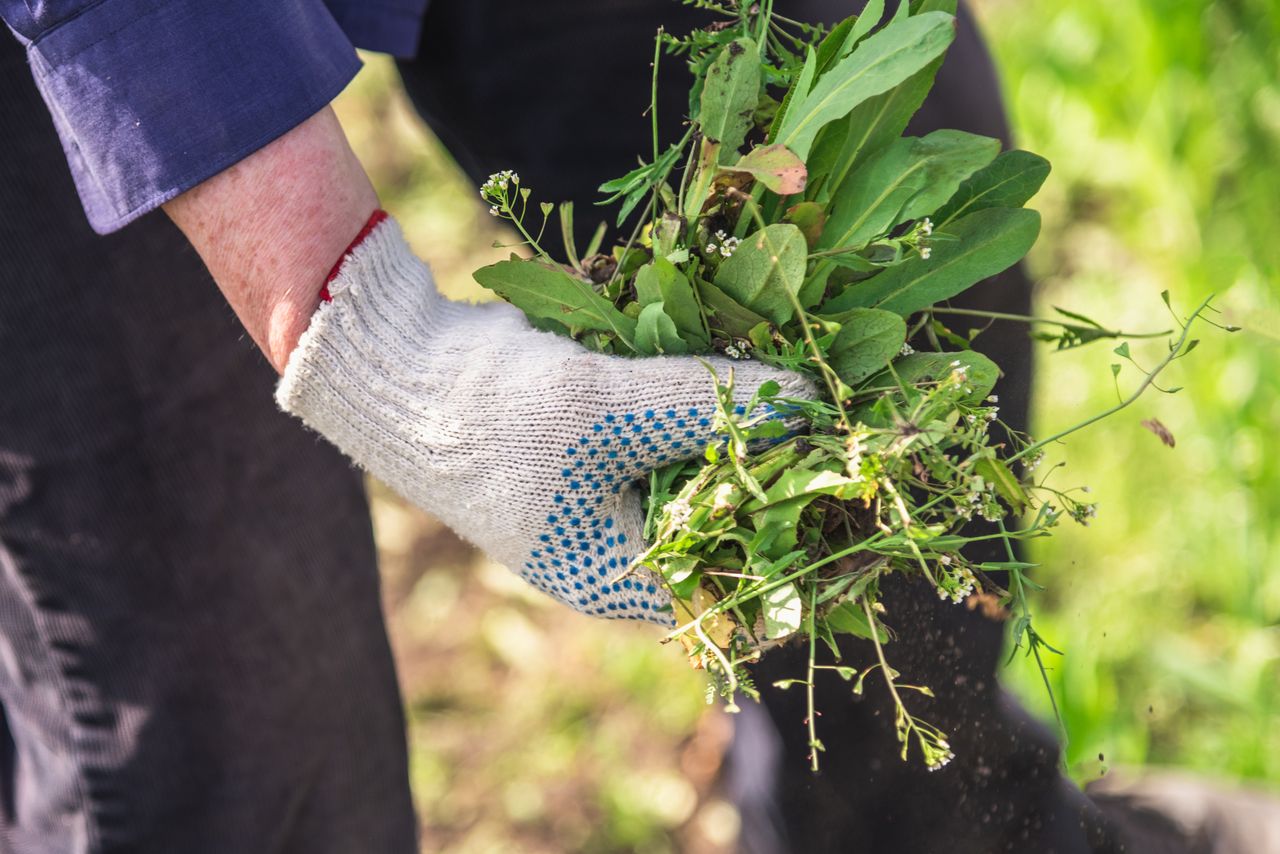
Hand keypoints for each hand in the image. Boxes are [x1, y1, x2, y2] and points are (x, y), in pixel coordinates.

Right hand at [277, 215, 814, 622]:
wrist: (401, 374)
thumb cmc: (494, 417)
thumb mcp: (611, 411)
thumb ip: (715, 405)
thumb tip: (817, 400)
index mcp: (626, 580)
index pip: (748, 594)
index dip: (813, 556)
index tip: (867, 497)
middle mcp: (627, 553)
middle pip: (739, 532)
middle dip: (792, 481)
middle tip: (851, 427)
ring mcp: (614, 500)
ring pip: (711, 479)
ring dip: (755, 437)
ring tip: (813, 390)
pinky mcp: (606, 452)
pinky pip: (679, 440)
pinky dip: (711, 409)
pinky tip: (748, 369)